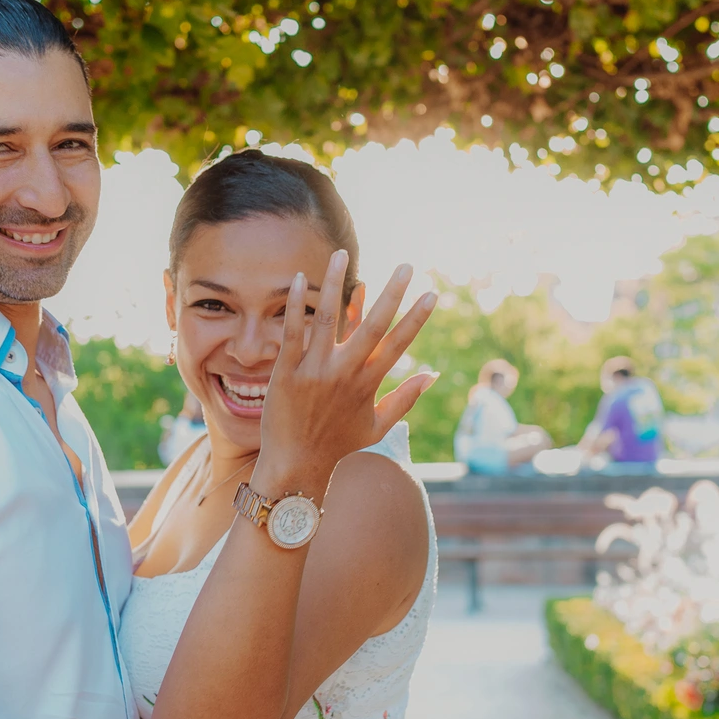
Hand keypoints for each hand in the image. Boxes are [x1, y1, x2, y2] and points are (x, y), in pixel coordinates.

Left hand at [256, 251, 436, 494]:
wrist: (296, 465)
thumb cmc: (338, 446)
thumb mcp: (378, 426)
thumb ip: (406, 399)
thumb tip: (433, 375)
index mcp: (368, 384)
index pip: (398, 344)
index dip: (417, 318)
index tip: (432, 294)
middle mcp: (344, 374)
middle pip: (372, 326)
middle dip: (392, 294)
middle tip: (407, 266)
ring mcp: (314, 371)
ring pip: (328, 319)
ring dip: (335, 284)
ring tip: (342, 254)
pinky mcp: (286, 372)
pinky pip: (292, 331)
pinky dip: (295, 304)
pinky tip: (297, 278)